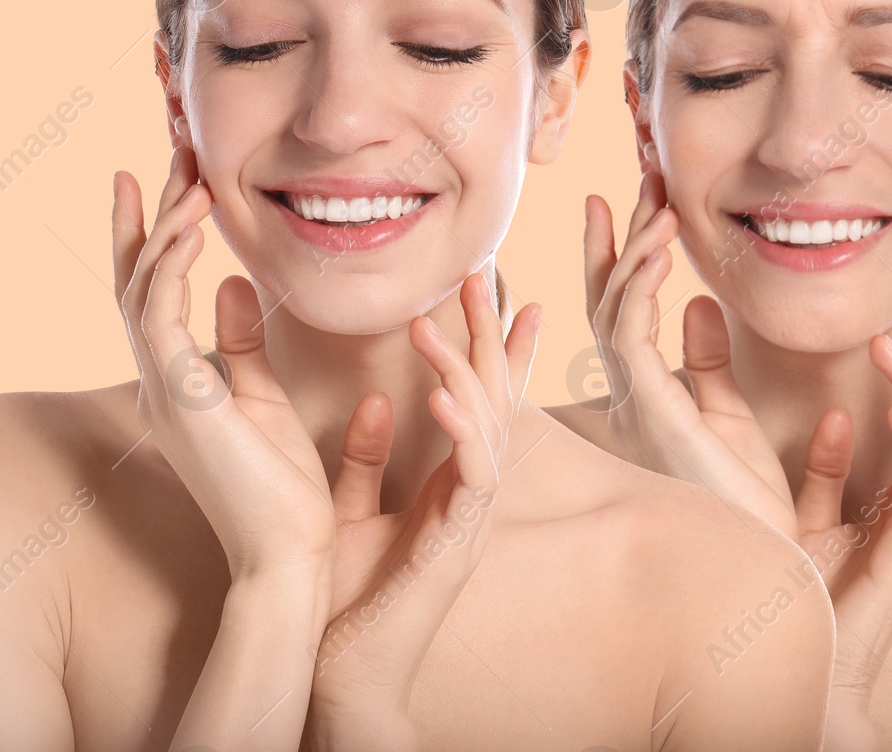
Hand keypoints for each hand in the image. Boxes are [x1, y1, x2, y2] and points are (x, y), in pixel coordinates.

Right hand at [113, 146, 335, 583]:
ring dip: (163, 225)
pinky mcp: (181, 398)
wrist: (289, 554)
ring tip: (187, 170)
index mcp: (179, 379)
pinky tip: (195, 227)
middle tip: (170, 148)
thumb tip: (233, 282)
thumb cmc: (282, 488)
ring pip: (142, 287)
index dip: (155, 230)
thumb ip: (242, 343)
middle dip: (152, 210)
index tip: (168, 174)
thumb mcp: (261, 399)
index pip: (155, 290)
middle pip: (139, 275)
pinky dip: (173, 266)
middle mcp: (160, 379)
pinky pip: (161, 316)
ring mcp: (163, 388)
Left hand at [305, 272, 538, 751]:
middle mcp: (470, 492)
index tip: (490, 289)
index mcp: (447, 482)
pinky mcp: (459, 541)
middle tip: (478, 273)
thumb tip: (374, 402)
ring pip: (485, 424)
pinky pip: (471, 473)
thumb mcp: (349, 512)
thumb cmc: (348, 601)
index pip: (476, 397)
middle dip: (488, 332)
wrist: (345, 673)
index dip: (488, 343)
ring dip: (463, 367)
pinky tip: (442, 393)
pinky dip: (460, 428)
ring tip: (433, 321)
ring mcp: (471, 516)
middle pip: (492, 395)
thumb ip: (360, 461)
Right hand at [582, 175, 796, 532]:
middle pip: (608, 297)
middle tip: (636, 176)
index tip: (631, 201)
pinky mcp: (649, 411)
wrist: (760, 557)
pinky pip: (631, 335)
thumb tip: (698, 303)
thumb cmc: (746, 499)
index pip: (623, 309)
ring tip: (656, 198)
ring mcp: (633, 402)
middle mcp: (629, 395)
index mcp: (647, 394)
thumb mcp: (729, 416)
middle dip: (618, 235)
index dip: (621, 253)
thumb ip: (709, 361)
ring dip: (632, 248)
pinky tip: (659, 250)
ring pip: (613, 308)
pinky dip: (641, 287)